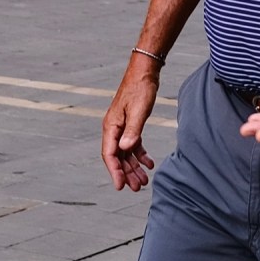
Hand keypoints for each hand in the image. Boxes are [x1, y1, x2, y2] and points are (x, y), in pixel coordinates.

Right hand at [102, 62, 158, 191]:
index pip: (110, 154)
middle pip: (117, 157)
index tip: (121, 186)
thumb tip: (125, 149)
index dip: (115, 172)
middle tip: (136, 188)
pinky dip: (140, 155)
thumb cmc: (140, 89)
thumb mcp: (138, 111)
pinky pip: (133, 145)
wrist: (145, 72)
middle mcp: (114, 128)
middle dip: (126, 174)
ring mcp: (122, 127)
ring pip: (125, 153)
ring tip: (144, 181)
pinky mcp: (131, 124)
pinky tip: (149, 163)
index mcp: (111, 126)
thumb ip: (132, 131)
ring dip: (134, 167)